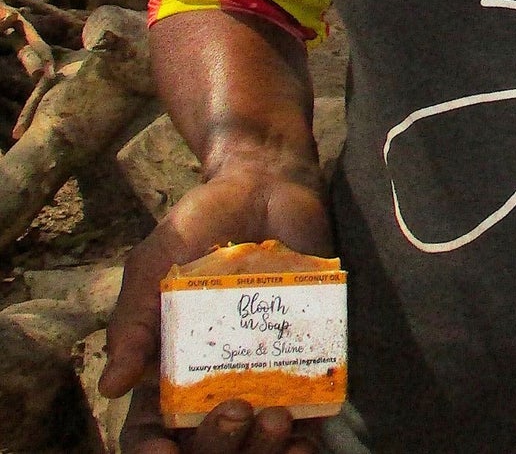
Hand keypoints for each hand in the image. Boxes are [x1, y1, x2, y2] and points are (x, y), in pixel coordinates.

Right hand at [100, 164, 332, 450]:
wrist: (266, 182)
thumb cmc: (200, 224)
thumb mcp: (154, 264)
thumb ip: (133, 319)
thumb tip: (112, 387)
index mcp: (169, 367)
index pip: (151, 432)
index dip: (153, 453)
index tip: (164, 452)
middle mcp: (215, 377)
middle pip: (209, 445)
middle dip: (218, 448)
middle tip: (233, 414)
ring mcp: (262, 365)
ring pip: (258, 437)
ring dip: (265, 447)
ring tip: (274, 421)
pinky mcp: (307, 345)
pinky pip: (310, 405)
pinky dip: (309, 429)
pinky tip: (309, 432)